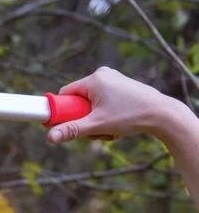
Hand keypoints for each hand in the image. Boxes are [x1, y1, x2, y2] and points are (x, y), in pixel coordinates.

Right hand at [47, 66, 183, 144]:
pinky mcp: (121, 86)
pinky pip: (103, 101)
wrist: (162, 114)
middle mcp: (103, 75)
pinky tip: (117, 123)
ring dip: (95, 120)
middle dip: (84, 119)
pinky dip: (105, 115)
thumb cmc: (130, 116)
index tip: (67, 124)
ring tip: (109, 129)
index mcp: (94, 79)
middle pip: (79, 100)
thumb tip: (50, 137)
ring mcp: (113, 79)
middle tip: (95, 130)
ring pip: (92, 104)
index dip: (63, 111)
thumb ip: (72, 130)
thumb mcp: (97, 126)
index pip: (65, 94)